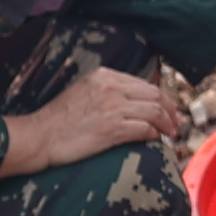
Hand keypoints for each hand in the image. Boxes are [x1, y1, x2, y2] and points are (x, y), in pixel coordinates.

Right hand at [0, 62, 188, 177]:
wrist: (39, 137)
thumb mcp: (84, 92)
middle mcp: (111, 87)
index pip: (145, 84)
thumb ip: (108, 91)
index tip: (170, 109)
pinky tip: (155, 140)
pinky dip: (154, 134)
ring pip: (154, 111)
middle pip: (155, 95)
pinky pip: (145, 129)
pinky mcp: (112, 128)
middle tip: (177, 123)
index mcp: (104, 76)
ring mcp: (113, 107)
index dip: (162, 98)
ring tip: (171, 134)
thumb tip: (134, 99)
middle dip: (171, 110)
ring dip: (167, 124)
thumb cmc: (58, 120)